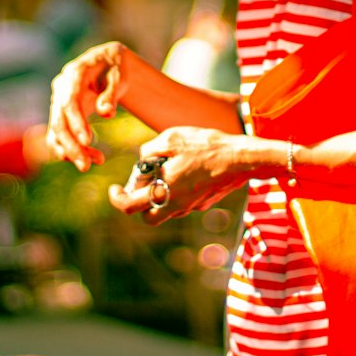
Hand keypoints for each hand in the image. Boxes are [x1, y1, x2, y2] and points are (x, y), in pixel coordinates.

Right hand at [46, 41, 130, 170]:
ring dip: (71, 151)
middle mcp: (60, 88)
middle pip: (59, 121)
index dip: (76, 122)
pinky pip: (60, 135)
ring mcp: (58, 102)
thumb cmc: (115, 69)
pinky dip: (71, 149)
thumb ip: (112, 94)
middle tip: (85, 166)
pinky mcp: (61, 114)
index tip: (88, 141)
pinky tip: (88, 158)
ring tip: (94, 162)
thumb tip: (106, 113)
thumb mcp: (119, 76)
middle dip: (71, 146)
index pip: (69, 101)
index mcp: (73, 74)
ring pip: (57, 132)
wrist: (107, 64)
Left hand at [108, 125, 245, 221]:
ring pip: (167, 210)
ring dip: (160, 196)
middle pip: (149, 217)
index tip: (114, 189)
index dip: (117, 199)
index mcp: (163, 192)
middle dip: (141, 203)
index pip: (130, 207)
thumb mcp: (171, 138)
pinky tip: (186, 170)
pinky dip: (177, 191)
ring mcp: (192, 207)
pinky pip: (183, 202)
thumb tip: (142, 159)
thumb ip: (149, 150)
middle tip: (142, 184)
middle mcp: (176, 206)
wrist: (240, 159)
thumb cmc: (205, 146)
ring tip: (166, 171)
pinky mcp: (204, 203)